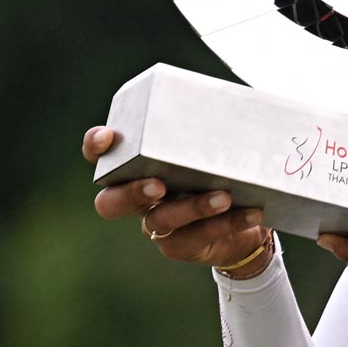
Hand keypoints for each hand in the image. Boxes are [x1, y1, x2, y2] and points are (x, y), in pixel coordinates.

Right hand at [81, 125, 272, 275]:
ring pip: (160, 220)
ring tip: (223, 196)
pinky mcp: (180, 246)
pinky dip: (228, 223)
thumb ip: (214, 127)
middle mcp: (139, 198)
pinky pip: (199, 237)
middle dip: (132, 192)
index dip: (95, 146)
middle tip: (159, 184)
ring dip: (192, 207)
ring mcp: (157, 225)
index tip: (107, 136)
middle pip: (111, 202)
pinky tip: (252, 212)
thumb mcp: (217, 146)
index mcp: (140, 165)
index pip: (105, 156)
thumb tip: (238, 100)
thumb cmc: (224, 170)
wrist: (246, 216)